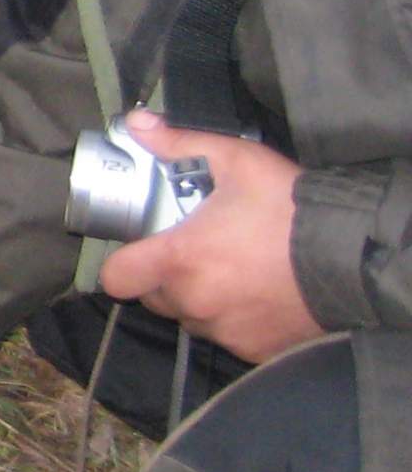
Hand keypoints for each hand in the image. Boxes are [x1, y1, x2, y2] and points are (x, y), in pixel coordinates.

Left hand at [95, 111, 321, 363]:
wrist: (355, 256)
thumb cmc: (291, 208)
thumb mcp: (237, 162)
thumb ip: (180, 143)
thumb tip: (136, 124)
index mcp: (180, 260)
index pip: (116, 278)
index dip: (123, 263)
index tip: (142, 248)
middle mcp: (196, 302)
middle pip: (154, 297)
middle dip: (165, 276)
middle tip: (196, 252)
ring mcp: (225, 330)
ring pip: (190, 317)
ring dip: (198, 299)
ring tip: (230, 270)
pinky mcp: (254, 348)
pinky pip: (227, 335)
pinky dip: (233, 319)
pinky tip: (256, 293)